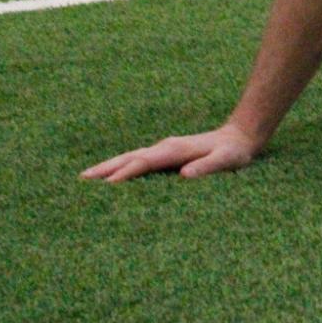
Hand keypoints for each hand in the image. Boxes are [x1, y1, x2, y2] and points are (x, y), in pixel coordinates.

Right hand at [81, 125, 258, 182]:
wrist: (240, 137)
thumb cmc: (233, 153)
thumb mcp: (226, 161)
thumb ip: (207, 167)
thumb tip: (184, 175)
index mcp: (175, 150)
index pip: (144, 162)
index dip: (126, 173)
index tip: (106, 186)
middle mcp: (165, 147)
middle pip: (129, 157)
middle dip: (106, 168)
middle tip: (82, 180)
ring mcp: (163, 149)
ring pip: (130, 158)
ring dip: (109, 166)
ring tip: (86, 178)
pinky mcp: (165, 154)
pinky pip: (137, 161)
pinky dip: (121, 167)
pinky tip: (112, 176)